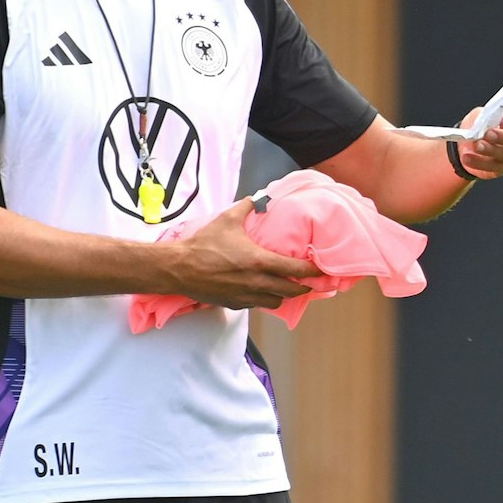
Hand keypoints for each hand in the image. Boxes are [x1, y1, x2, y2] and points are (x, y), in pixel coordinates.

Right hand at [170, 200, 319, 309]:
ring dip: (283, 295)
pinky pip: (257, 305)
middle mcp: (257, 283)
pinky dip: (263, 299)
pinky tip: (261, 290)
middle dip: (303, 287)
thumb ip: (246, 207)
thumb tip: (257, 197)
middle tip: (309, 281)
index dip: (312, 271)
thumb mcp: (227, 220)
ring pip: (276, 302)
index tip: (322, 270)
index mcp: (259, 261)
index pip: (295, 269)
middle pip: (291, 291)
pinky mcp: (235, 304)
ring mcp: (246, 296)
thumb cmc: (204, 244)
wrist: (180, 268)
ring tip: (284, 286)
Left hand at [455, 103, 502, 178]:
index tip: (502, 120)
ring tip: (475, 145)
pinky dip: (481, 163)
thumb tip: (487, 124)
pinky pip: (499, 167)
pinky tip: (468, 158)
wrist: (468, 143)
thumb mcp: (480, 114)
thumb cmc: (480, 124)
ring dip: (491, 150)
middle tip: (487, 134)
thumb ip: (486, 116)